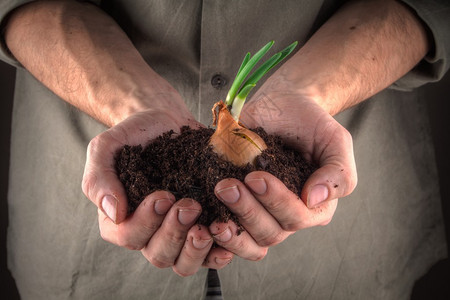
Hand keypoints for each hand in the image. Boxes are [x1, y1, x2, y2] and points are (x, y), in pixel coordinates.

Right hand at [82, 107, 232, 275]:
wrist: (165, 121)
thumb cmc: (134, 135)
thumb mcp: (106, 148)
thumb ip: (99, 178)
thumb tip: (114, 212)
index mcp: (120, 219)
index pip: (129, 237)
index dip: (146, 222)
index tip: (163, 196)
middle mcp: (149, 232)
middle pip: (159, 255)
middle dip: (175, 233)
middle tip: (190, 204)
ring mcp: (177, 232)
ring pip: (184, 262)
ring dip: (197, 249)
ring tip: (210, 226)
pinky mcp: (202, 224)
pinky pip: (211, 251)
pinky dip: (220, 250)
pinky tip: (228, 232)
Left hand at [208, 90, 356, 259]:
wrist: (281, 104)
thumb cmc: (309, 121)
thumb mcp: (335, 140)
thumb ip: (338, 172)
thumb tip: (315, 199)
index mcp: (314, 205)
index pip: (297, 218)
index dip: (276, 202)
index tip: (256, 177)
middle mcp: (287, 214)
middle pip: (270, 232)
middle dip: (247, 212)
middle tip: (227, 186)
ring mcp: (261, 211)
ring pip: (248, 237)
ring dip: (230, 223)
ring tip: (217, 194)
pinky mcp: (239, 204)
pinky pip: (228, 227)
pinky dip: (216, 224)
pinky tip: (203, 214)